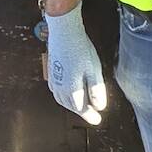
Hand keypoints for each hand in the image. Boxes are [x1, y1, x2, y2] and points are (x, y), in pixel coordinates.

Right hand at [44, 2, 106, 123]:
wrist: (64, 31)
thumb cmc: (80, 48)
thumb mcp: (94, 70)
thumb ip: (96, 90)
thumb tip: (100, 107)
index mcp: (71, 88)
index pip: (81, 108)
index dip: (90, 115)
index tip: (98, 120)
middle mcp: (60, 87)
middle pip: (71, 106)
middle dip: (82, 111)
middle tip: (92, 115)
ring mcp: (54, 80)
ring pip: (62, 100)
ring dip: (72, 105)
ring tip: (82, 106)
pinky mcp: (51, 72)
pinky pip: (56, 92)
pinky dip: (64, 97)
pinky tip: (68, 94)